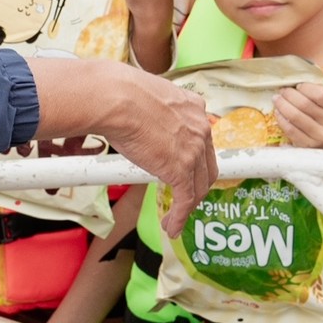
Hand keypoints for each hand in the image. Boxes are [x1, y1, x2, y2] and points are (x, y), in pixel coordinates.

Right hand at [93, 65, 217, 237]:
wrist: (116, 98)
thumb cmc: (121, 94)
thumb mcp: (149, 98)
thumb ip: (156, 112)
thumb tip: (140, 120)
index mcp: (194, 107)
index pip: (202, 140)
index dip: (195, 160)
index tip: (186, 172)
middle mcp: (200, 127)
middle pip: (207, 166)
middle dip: (197, 186)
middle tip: (183, 199)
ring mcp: (193, 149)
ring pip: (199, 186)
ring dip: (188, 206)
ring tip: (173, 219)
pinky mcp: (181, 169)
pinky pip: (186, 199)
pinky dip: (180, 217)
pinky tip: (172, 227)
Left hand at [272, 83, 322, 153]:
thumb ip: (319, 93)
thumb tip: (294, 83)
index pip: (319, 93)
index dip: (305, 87)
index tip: (296, 86)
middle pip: (304, 104)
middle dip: (289, 94)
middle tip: (282, 91)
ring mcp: (320, 136)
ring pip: (295, 116)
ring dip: (282, 105)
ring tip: (277, 99)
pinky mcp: (309, 146)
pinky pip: (290, 130)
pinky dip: (281, 119)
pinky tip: (278, 113)